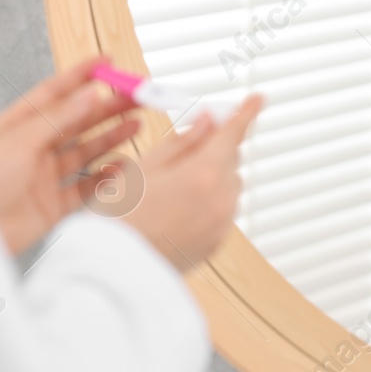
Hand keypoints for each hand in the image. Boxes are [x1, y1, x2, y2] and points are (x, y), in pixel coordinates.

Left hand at [0, 54, 141, 255]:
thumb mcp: (19, 142)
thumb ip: (58, 118)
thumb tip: (88, 94)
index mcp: (19, 124)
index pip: (55, 92)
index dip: (82, 75)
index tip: (108, 61)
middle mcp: (33, 147)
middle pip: (77, 120)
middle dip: (108, 106)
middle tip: (136, 96)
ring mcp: (44, 176)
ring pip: (85, 151)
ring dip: (111, 136)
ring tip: (135, 123)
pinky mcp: (52, 205)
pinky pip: (85, 187)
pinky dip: (105, 176)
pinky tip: (120, 165)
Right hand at [124, 94, 265, 271]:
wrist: (114, 271)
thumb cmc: (120, 217)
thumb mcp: (143, 168)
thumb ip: (182, 143)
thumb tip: (208, 122)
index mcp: (203, 175)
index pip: (233, 134)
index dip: (245, 113)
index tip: (257, 100)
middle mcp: (220, 200)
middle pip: (231, 159)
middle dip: (217, 145)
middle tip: (192, 139)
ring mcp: (220, 225)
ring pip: (229, 185)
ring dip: (214, 174)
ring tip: (174, 180)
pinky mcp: (215, 244)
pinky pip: (223, 210)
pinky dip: (210, 199)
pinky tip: (178, 205)